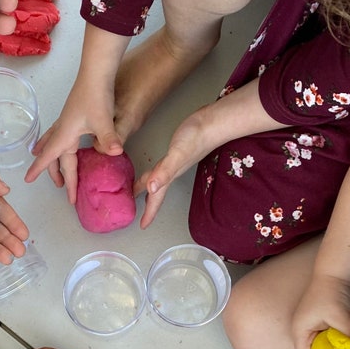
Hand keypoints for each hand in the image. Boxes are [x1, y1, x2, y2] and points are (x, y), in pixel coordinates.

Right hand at [25, 78, 123, 200]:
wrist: (96, 72)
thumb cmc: (96, 95)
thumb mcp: (103, 120)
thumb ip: (108, 138)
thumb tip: (116, 152)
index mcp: (65, 134)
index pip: (49, 157)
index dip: (39, 169)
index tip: (28, 180)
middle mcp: (63, 130)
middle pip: (55, 156)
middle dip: (56, 174)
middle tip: (61, 189)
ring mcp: (66, 122)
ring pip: (54, 145)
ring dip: (52, 159)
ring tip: (50, 169)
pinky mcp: (72, 116)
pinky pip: (59, 135)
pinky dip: (54, 143)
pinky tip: (59, 142)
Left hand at [134, 107, 209, 228]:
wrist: (213, 123)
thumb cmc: (196, 137)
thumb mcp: (177, 155)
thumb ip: (165, 172)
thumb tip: (152, 189)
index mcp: (169, 176)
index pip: (156, 199)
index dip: (149, 213)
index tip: (143, 226)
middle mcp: (171, 171)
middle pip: (156, 192)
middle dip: (147, 203)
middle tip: (136, 210)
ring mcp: (175, 162)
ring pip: (158, 180)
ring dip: (148, 187)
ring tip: (138, 190)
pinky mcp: (177, 151)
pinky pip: (162, 167)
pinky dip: (155, 172)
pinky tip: (156, 168)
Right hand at [291, 273, 349, 348]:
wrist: (337, 274)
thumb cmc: (331, 294)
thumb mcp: (340, 317)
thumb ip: (349, 334)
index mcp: (300, 333)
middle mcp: (305, 332)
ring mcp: (315, 327)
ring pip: (325, 348)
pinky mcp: (326, 323)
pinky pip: (332, 339)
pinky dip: (341, 345)